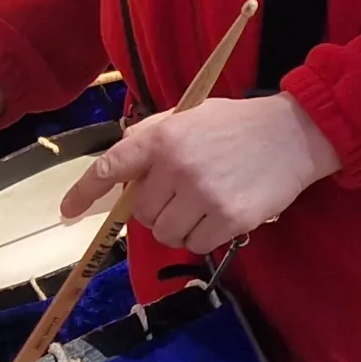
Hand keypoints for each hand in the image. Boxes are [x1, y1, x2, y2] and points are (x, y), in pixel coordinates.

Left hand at [63, 93, 342, 254]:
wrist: (294, 135)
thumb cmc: (238, 125)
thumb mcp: (191, 115)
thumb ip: (153, 135)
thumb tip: (120, 160)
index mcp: (163, 136)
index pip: (112, 167)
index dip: (85, 192)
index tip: (67, 213)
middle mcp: (176, 166)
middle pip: (142, 213)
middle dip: (157, 209)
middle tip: (184, 194)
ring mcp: (202, 194)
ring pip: (166, 234)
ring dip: (180, 226)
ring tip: (205, 204)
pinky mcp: (228, 219)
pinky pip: (195, 246)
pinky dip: (204, 237)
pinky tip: (223, 214)